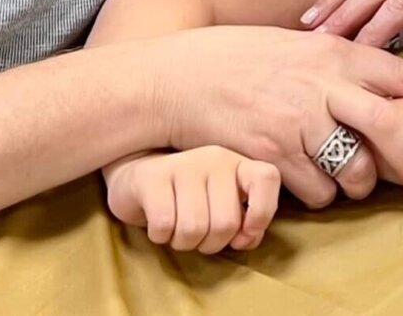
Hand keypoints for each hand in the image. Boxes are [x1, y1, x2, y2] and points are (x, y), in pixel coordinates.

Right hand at [105, 147, 280, 252]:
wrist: (134, 176)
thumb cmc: (185, 198)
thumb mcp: (220, 206)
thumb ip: (244, 223)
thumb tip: (245, 239)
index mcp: (237, 163)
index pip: (267, 178)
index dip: (262, 213)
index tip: (243, 234)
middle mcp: (214, 158)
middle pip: (226, 222)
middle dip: (211, 244)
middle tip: (198, 236)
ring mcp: (183, 164)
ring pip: (194, 228)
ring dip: (184, 243)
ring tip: (177, 231)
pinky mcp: (152, 177)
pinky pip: (164, 225)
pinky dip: (160, 237)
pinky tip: (158, 225)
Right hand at [144, 26, 402, 208]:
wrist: (175, 78)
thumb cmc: (234, 57)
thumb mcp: (293, 42)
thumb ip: (333, 61)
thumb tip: (372, 81)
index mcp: (330, 52)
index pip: (397, 75)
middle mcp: (319, 86)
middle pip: (390, 125)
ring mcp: (295, 123)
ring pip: (354, 170)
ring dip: (359, 183)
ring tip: (349, 179)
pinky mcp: (270, 156)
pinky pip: (315, 191)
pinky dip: (320, 195)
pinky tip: (308, 183)